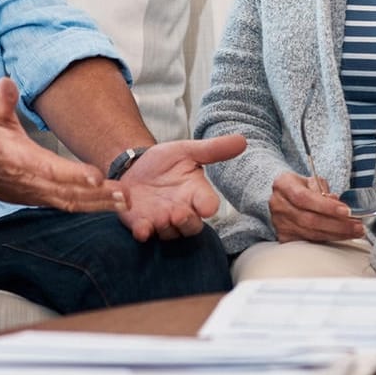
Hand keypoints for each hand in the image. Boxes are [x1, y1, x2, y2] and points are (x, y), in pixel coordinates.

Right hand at [0, 79, 122, 211]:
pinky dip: (91, 208)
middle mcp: (31, 181)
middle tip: (125, 194)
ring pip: (71, 203)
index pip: (50, 169)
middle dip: (98, 195)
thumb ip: (3, 100)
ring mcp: (36, 195)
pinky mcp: (40, 200)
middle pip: (68, 192)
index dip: (73, 174)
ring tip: (125, 202)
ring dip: (100, 204)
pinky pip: (68, 206)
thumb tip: (7, 82)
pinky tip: (112, 206)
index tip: (97, 177)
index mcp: (21, 159)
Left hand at [116, 135, 246, 240]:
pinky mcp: (142, 224)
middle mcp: (182, 210)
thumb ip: (213, 149)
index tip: (206, 208)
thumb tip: (242, 140)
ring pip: (170, 233)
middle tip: (178, 214)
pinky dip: (142, 232)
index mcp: (195, 193)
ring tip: (160, 217)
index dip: (208, 207)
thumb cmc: (164, 162)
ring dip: (165, 227)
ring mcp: (162, 220)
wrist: (133, 167)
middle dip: (187, 222)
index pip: (209, 204)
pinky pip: (144, 234)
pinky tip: (140, 228)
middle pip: (192, 227)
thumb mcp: (187, 151)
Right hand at [269, 171, 365, 242]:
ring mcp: (279, 223)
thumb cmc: (302, 187)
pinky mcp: (284, 237)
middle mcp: (278, 204)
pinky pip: (309, 241)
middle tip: (357, 226)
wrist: (285, 197)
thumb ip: (324, 191)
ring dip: (336, 234)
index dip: (326, 206)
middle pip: (309, 219)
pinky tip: (341, 236)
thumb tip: (337, 204)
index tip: (346, 211)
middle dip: (337, 225)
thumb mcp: (312, 181)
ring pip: (311, 233)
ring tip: (354, 232)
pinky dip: (328, 239)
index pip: (304, 198)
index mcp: (283, 184)